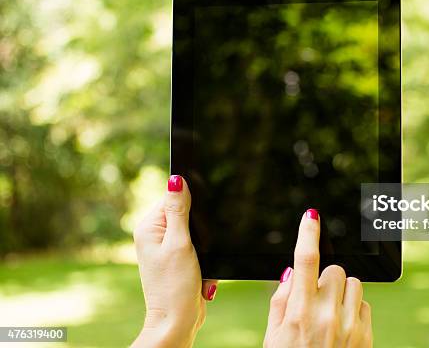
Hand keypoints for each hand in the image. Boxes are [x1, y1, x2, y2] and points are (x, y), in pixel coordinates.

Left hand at [131, 175, 216, 347]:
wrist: (178, 321)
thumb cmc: (174, 286)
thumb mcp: (179, 243)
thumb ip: (178, 210)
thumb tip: (176, 180)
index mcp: (149, 227)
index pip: (172, 197)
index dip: (190, 202)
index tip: (198, 221)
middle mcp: (155, 236)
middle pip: (186, 214)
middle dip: (201, 230)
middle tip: (196, 249)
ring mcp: (167, 249)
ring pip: (198, 233)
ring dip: (205, 247)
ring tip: (197, 264)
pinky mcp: (180, 261)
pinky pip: (200, 249)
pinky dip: (206, 259)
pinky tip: (201, 273)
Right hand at [264, 209, 372, 346]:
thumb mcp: (272, 338)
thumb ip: (281, 301)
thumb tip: (292, 273)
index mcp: (298, 314)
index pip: (305, 261)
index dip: (307, 234)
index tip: (311, 216)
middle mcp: (326, 317)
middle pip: (334, 270)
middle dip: (324, 278)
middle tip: (315, 298)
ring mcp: (349, 326)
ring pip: (353, 284)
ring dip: (340, 292)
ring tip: (329, 314)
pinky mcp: (366, 337)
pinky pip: (364, 304)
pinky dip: (353, 309)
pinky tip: (341, 327)